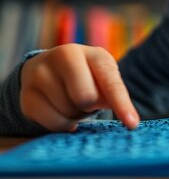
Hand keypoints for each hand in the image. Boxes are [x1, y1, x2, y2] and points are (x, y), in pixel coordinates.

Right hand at [20, 44, 139, 131]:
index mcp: (92, 53)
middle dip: (90, 106)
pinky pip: (53, 123)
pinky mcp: (26, 95)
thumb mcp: (104, 77)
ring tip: (71, 100)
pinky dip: (63, 123)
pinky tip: (60, 110)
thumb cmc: (87, 75)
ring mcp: (41, 74)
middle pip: (86, 99)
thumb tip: (123, 116)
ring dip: (75, 114)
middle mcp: (64, 56)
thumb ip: (113, 93)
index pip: (111, 83)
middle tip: (87, 99)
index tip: (132, 124)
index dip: (122, 104)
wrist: (49, 67)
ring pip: (68, 112)